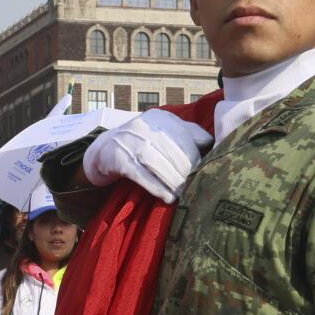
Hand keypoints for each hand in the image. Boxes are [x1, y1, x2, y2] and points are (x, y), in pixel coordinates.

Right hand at [81, 109, 213, 202]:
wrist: (103, 150)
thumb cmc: (141, 143)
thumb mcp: (163, 132)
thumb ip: (187, 133)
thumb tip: (211, 141)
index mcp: (160, 117)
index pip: (184, 135)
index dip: (196, 155)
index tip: (204, 171)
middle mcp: (144, 125)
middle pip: (172, 150)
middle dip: (186, 171)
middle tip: (195, 187)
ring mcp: (129, 141)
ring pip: (158, 163)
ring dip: (173, 181)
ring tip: (183, 195)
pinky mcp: (119, 159)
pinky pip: (141, 174)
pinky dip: (156, 187)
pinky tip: (167, 197)